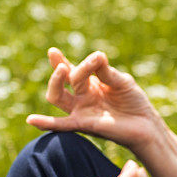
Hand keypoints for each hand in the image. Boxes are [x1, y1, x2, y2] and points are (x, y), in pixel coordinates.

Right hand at [26, 47, 162, 150]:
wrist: (145, 125)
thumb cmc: (133, 101)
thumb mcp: (121, 80)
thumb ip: (105, 70)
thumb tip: (96, 55)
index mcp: (90, 83)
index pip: (71, 70)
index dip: (60, 60)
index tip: (54, 52)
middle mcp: (81, 96)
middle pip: (63, 80)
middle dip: (63, 68)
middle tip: (66, 64)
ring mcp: (81, 110)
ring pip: (57, 97)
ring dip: (56, 82)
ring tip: (63, 69)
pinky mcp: (84, 124)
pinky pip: (61, 124)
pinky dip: (45, 123)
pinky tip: (31, 120)